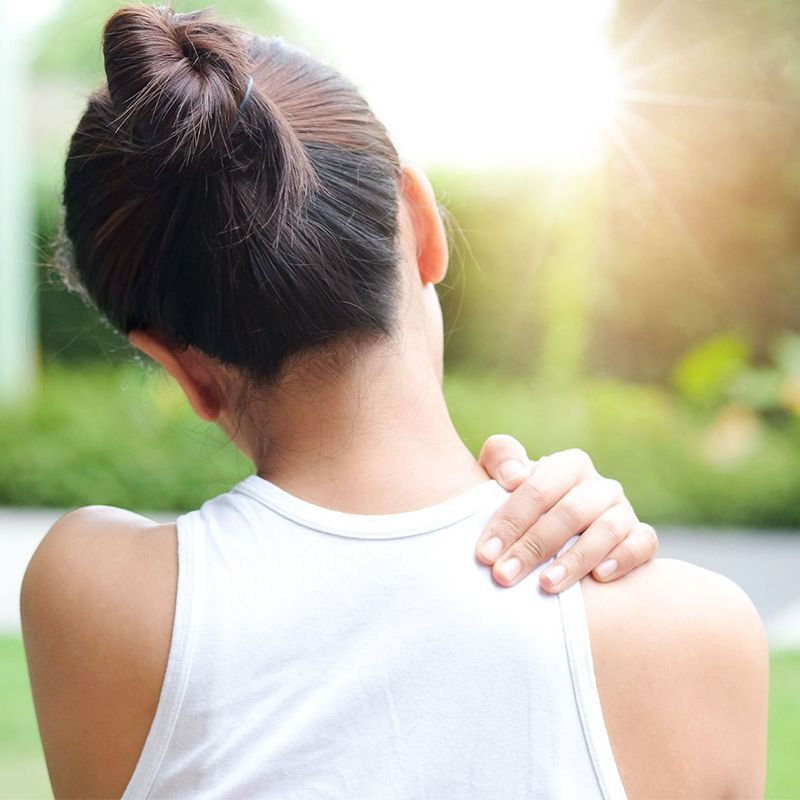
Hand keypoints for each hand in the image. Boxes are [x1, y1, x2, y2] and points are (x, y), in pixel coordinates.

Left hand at [476, 435, 657, 591]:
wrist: (556, 535)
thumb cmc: (521, 506)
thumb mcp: (500, 477)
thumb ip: (501, 458)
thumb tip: (514, 476)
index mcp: (567, 465)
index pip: (538, 488)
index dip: (509, 521)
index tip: (485, 554)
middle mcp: (599, 485)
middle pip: (570, 512)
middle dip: (533, 546)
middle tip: (504, 576)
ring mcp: (623, 511)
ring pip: (607, 530)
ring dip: (575, 560)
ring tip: (546, 585)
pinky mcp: (641, 537)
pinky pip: (643, 543)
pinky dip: (623, 558)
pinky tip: (599, 578)